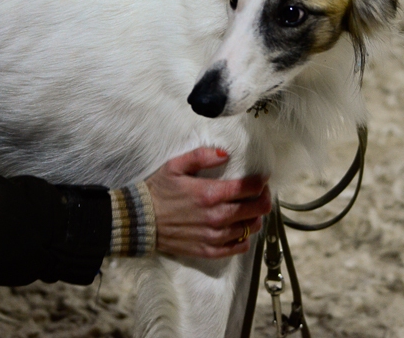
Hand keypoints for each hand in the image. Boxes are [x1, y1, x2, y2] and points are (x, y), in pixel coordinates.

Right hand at [145, 148, 271, 258]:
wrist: (140, 221)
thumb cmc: (158, 191)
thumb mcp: (175, 166)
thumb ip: (202, 156)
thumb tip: (225, 154)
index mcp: (210, 194)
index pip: (250, 188)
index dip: (261, 182)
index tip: (261, 178)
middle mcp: (216, 216)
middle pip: (257, 209)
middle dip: (264, 198)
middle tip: (260, 193)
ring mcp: (213, 236)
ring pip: (250, 228)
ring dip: (255, 217)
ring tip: (250, 209)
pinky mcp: (208, 250)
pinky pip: (238, 247)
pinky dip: (244, 238)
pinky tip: (239, 229)